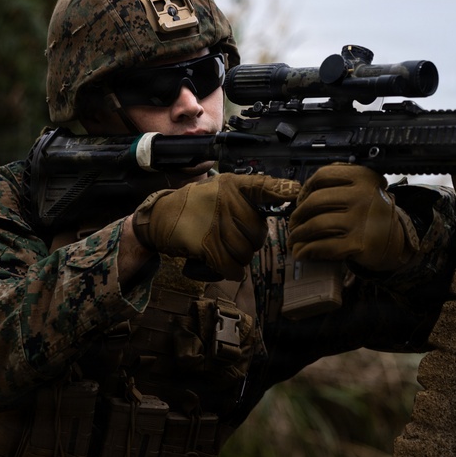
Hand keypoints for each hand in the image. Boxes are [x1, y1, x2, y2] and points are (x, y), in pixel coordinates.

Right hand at [132, 174, 300, 280]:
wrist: (159, 218)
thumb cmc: (195, 208)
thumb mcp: (220, 193)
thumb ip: (245, 200)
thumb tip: (279, 206)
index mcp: (232, 185)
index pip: (262, 186)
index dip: (281, 190)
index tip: (297, 192)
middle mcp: (226, 199)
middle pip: (257, 232)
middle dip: (249, 243)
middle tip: (232, 240)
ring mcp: (215, 221)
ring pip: (246, 252)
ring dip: (237, 258)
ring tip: (222, 250)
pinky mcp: (205, 243)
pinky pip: (231, 265)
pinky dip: (230, 271)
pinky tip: (223, 266)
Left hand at [288, 164, 416, 271]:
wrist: (397, 240)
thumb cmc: (373, 214)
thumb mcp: (363, 190)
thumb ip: (339, 186)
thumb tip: (300, 197)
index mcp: (362, 177)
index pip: (323, 176)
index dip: (305, 189)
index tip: (300, 200)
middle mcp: (362, 195)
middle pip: (315, 201)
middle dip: (297, 214)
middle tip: (293, 223)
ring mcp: (360, 220)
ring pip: (316, 224)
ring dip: (298, 234)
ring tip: (294, 239)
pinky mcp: (358, 243)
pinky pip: (323, 246)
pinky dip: (307, 250)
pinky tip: (301, 253)